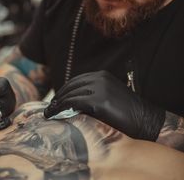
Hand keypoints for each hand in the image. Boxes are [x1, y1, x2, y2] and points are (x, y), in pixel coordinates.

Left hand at [44, 70, 164, 140]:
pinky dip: (61, 108)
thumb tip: (72, 103)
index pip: (77, 80)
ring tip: (49, 112)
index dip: (64, 90)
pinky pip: (73, 102)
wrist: (145, 120)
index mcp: (102, 75)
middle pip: (72, 85)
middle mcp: (100, 78)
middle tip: (49, 107)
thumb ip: (93, 94)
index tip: (56, 100)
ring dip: (57, 103)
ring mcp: (100, 88)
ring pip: (71, 94)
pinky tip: (55, 114)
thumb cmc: (128, 112)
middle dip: (58, 96)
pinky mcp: (99, 101)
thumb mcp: (109, 96)